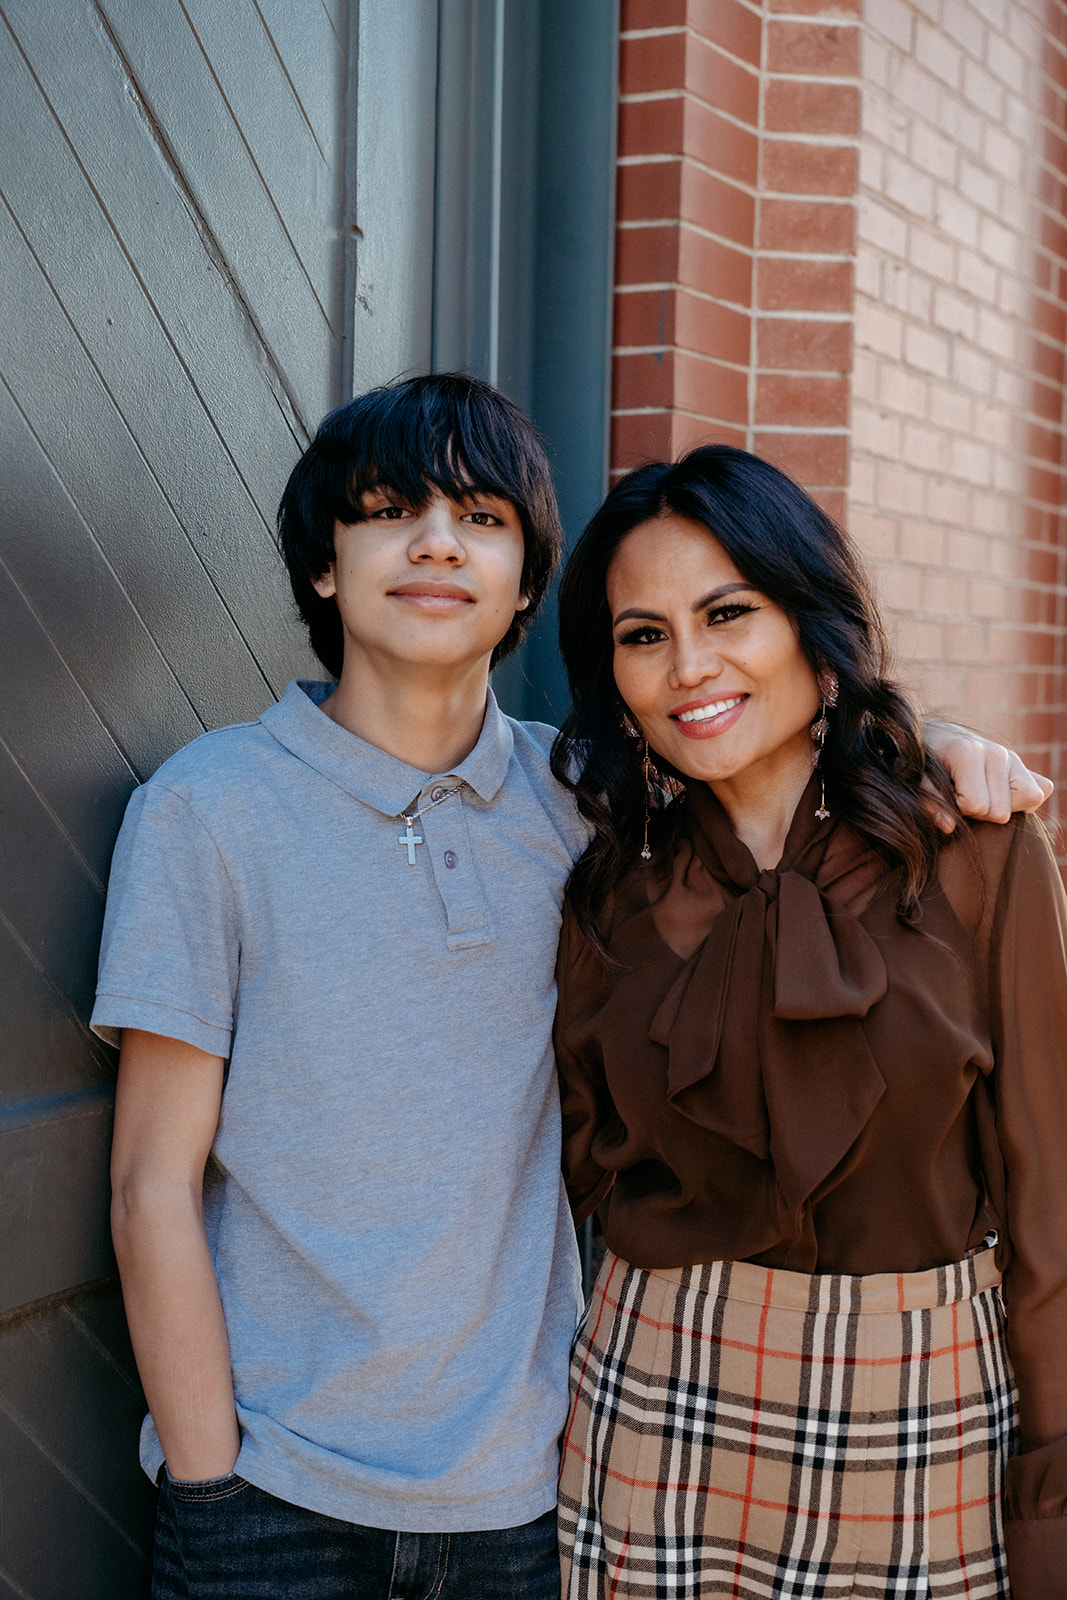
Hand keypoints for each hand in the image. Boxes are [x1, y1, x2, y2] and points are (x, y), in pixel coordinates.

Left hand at [923, 722, 1052, 829]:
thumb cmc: (926, 764)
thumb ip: (930, 803)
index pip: (977, 806)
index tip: (948, 796)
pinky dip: (1024, 800)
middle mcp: (997, 752)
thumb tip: (948, 827)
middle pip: (1000, 811)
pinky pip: (1041, 791)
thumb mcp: (918, 782)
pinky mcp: (1025, 765)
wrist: (937, 739)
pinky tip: (1001, 794)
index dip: (958, 809)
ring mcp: (1014, 758)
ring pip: (1027, 801)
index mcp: (969, 753)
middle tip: (963, 796)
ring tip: (981, 795)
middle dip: (979, 812)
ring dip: (1001, 807)